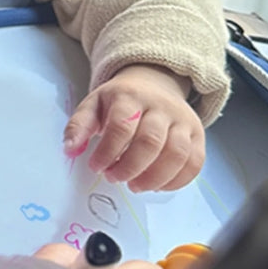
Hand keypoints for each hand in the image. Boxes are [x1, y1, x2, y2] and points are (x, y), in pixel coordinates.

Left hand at [64, 64, 204, 191]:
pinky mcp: (198, 134)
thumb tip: (69, 149)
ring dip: (154, 178)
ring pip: (176, 154)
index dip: (107, 152)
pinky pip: (194, 162)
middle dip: (130, 167)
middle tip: (114, 178)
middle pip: (150, 142)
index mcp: (130, 96)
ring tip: (134, 185)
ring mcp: (182, 120)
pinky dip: (176, 181)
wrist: (152, 83)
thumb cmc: (119, 100)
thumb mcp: (94, 104)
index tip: (96, 167)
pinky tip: (156, 186)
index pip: (121, 127)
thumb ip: (79, 125)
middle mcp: (160, 106)